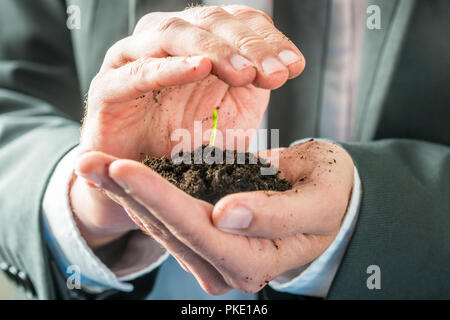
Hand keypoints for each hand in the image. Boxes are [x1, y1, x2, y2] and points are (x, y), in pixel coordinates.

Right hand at [71, 5, 304, 247]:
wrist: (146, 184)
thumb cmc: (187, 144)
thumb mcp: (232, 113)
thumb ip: (253, 84)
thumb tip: (285, 63)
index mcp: (196, 43)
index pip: (235, 21)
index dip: (267, 38)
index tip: (294, 65)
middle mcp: (165, 43)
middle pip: (209, 21)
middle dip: (247, 44)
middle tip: (276, 70)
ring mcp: (132, 60)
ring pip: (172, 35)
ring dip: (213, 50)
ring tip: (245, 71)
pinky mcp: (108, 89)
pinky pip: (138, 72)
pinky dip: (169, 67)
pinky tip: (200, 67)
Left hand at [75, 140, 353, 293]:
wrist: (331, 204)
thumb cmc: (329, 195)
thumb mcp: (315, 202)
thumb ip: (274, 214)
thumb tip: (226, 215)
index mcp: (258, 260)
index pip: (199, 228)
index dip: (160, 198)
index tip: (124, 167)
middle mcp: (231, 268)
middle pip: (170, 230)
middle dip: (127, 194)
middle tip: (87, 163)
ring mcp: (215, 258)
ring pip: (161, 227)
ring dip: (125, 195)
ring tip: (90, 167)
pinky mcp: (207, 242)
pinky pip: (168, 222)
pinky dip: (141, 198)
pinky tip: (115, 178)